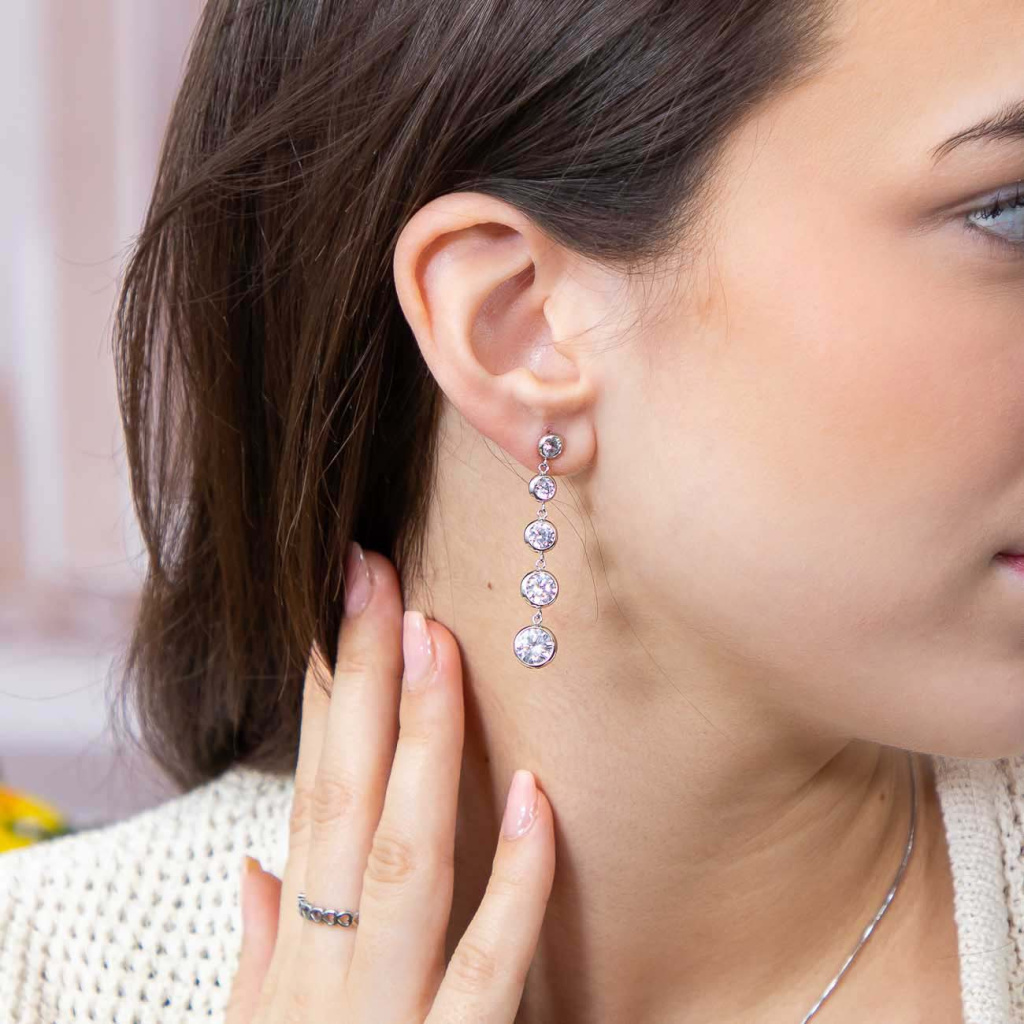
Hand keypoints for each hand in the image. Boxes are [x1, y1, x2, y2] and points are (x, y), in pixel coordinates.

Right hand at [226, 545, 555, 1022]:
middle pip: (347, 801)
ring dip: (424, 749)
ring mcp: (386, 1017)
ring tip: (438, 646)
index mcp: (290, 952)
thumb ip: (259, 957)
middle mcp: (327, 972)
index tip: (343, 602)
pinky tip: (537, 797)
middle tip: (380, 580)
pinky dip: (515, 883)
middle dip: (362, 684)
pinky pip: (489, 971)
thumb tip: (258, 872)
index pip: (309, 790)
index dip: (325, 692)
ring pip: (407, 862)